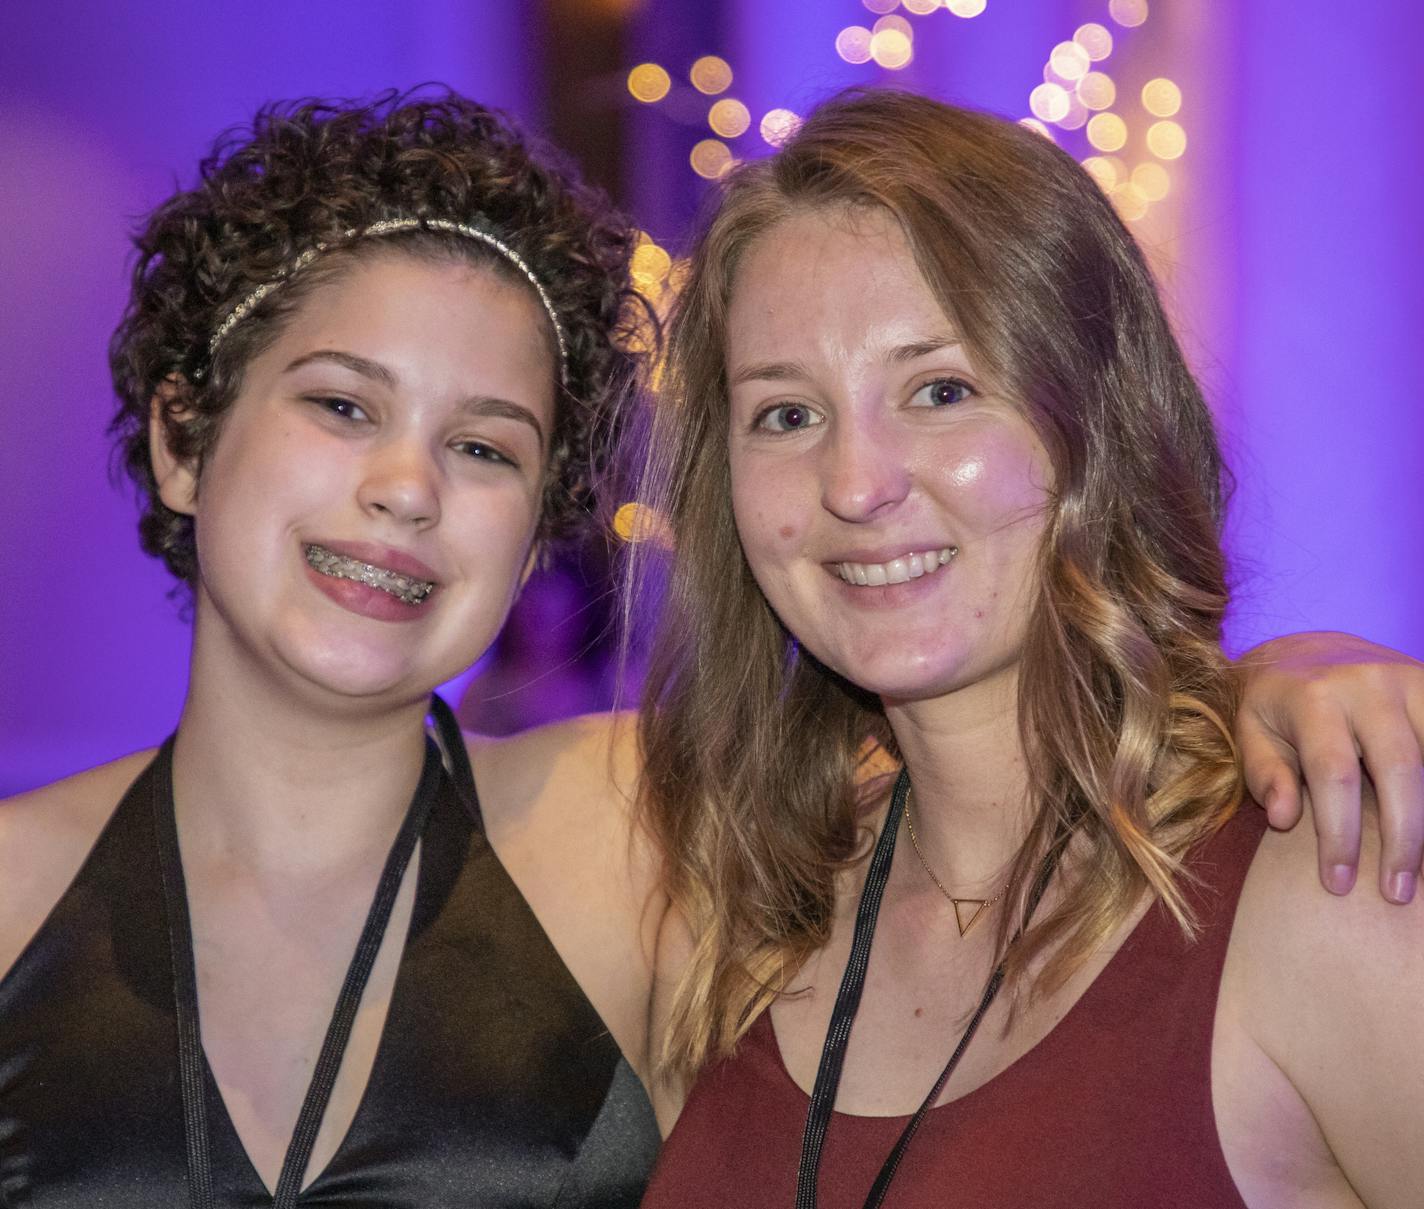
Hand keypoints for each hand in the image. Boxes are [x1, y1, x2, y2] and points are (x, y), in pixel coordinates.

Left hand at [1236, 632, 1423, 902]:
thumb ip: (1262, 773)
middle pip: (1400, 768)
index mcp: (1314, 697)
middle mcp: (1367, 684)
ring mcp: (1410, 681)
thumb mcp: (1249, 731)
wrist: (1305, 649)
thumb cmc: (1273, 705)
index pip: (1332, 774)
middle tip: (1395, 891)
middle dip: (1403, 837)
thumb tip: (1283, 817)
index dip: (1339, 834)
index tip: (1338, 884)